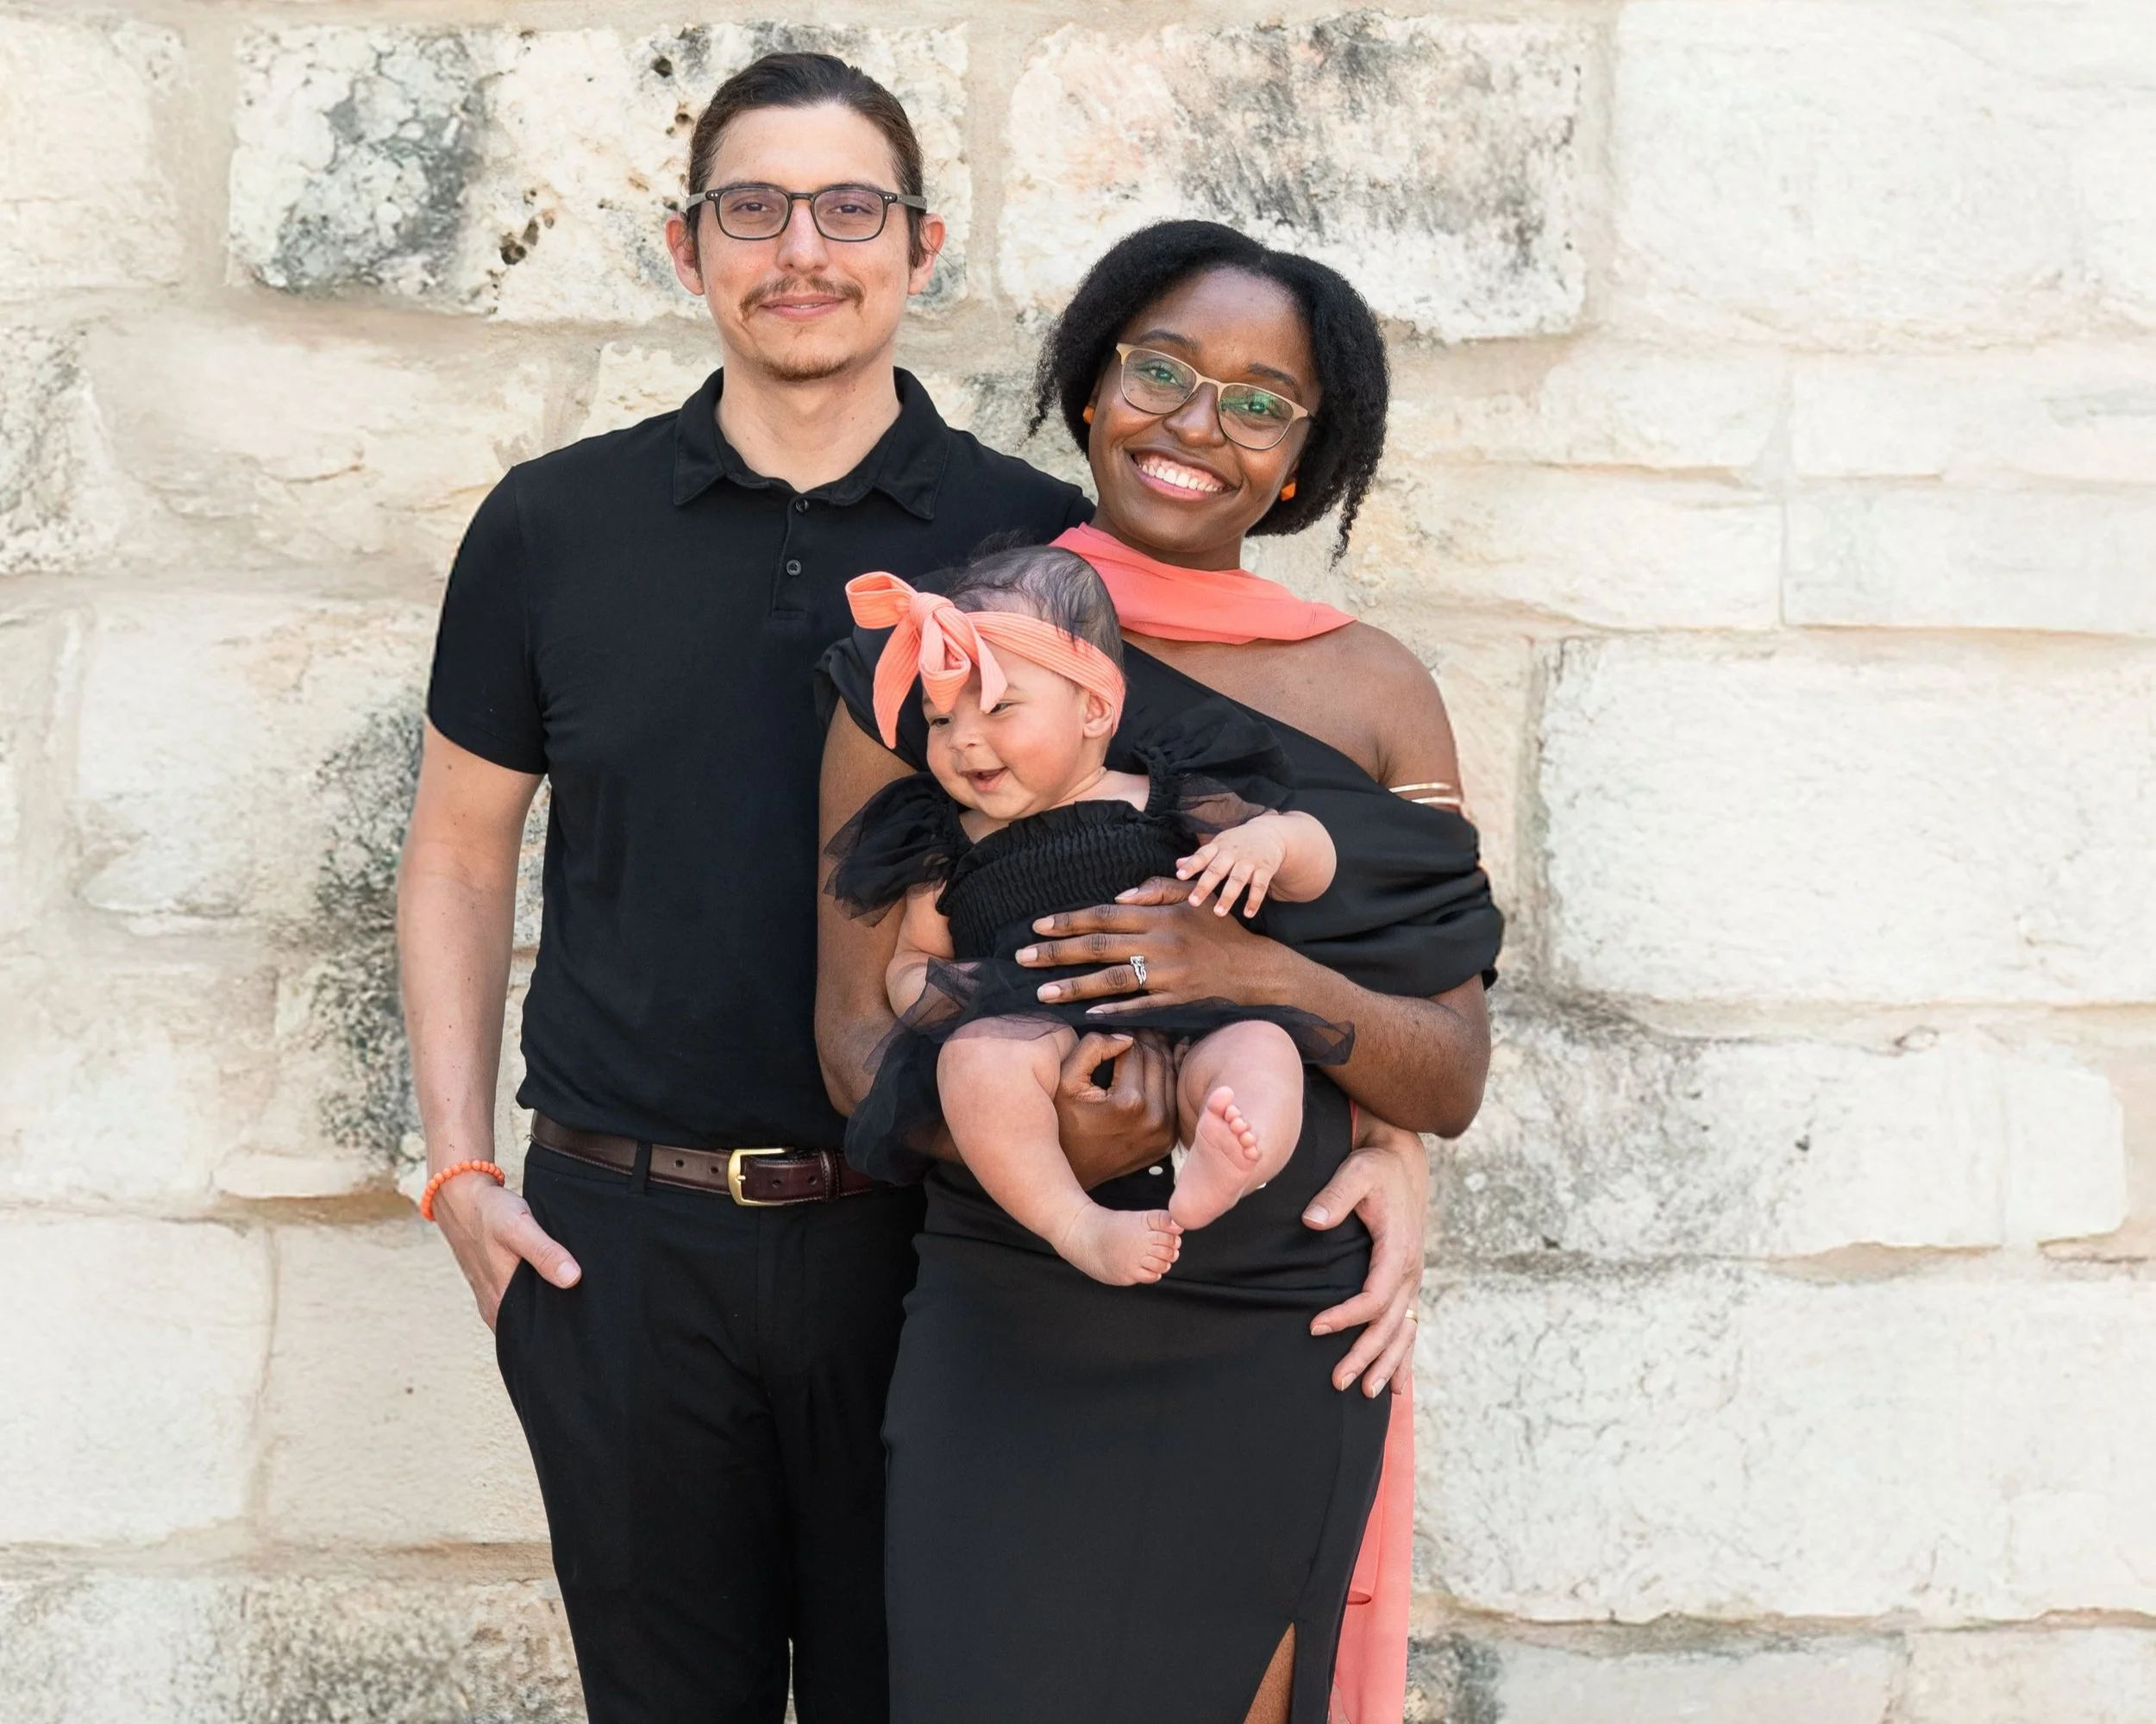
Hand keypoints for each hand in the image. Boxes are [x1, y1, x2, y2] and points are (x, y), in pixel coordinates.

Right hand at [433, 1169, 580, 1330]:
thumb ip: (544, 1253)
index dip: (564, 1332)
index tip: (590, 1324)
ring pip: (530, 1313)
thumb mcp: (519, 1227)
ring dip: (551, 1305)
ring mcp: (495, 1298)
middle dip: (561, 1321)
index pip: (538, 1334)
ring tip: (582, 1297)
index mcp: (502, 1303)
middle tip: (593, 1310)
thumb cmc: (490, 1212)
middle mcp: (497, 1307)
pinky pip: (523, 1299)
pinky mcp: (497, 1285)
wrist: (462, 1198)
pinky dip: (540, 1294)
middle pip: (536, 1326)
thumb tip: (572, 1279)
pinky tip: (557, 1282)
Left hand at [1014, 878, 1295, 1015]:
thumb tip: (1119, 897)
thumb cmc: (1221, 931)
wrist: (1259, 971)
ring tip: (1041, 992)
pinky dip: (1112, 1010)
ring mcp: (1169, 974)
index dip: (1068, 921)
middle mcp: (1161, 943)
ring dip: (1074, 986)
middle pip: (1099, 947)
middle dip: (1056, 952)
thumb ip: (1157, 889)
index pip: (1104, 915)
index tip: (1037, 926)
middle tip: (1022, 958)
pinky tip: (1085, 1013)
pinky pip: (1138, 1006)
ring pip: (1112, 979)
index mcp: (1161, 915)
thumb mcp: (1194, 897)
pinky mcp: (1177, 1001)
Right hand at [1052, 1030, 1179, 1187]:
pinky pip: (1173, 1099)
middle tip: (1135, 1031)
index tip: (1118, 1030)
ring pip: (1171, 1077)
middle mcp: (1154, 1118)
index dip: (1126, 1034)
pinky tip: (1161, 1063)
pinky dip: (1167, 1079)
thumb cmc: (1062, 1121)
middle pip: (1158, 1061)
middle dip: (1147, 1041)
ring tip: (1146, 1043)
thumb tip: (1125, 1037)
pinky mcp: (1167, 1141)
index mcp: (1129, 1101)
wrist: (1071, 1168)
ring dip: (1160, 1057)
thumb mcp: (1066, 1081)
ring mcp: (1164, 1132)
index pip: (1137, 1050)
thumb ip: (1092, 1048)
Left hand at [1176, 815, 1287, 918]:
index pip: (1202, 855)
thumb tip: (1177, 865)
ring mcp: (1250, 861)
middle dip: (1205, 886)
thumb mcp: (1219, 845)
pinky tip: (1248, 914)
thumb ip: (1199, 857)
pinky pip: (1260, 886)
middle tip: (1193, 902)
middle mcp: (1233, 853)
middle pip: (1217, 869)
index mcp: (1219, 847)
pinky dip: (1254, 900)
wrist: (1270, 833)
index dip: (1191, 865)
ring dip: (1228, 896)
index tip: (1180, 876)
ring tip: (1218, 913)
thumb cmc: (1237, 843)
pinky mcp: (1265, 869)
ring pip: (1238, 879)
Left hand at [1303, 1119, 1428, 1395]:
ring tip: (1366, 1393)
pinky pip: (1407, 1325)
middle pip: (1389, 1324)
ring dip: (1386, 1364)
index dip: (1347, 1315)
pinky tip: (1396, 1386)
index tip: (1315, 1327)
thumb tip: (1312, 1220)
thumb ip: (1335, 1195)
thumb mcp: (1356, 1172)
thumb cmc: (1375, 1167)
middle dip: (1365, 1355)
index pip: (1375, 1295)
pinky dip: (1403, 1357)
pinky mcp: (1406, 1281)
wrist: (1401, 1161)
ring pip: (1402, 1331)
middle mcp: (1411, 1270)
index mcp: (1399, 1249)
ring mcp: (1412, 1279)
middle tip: (1337, 1381)